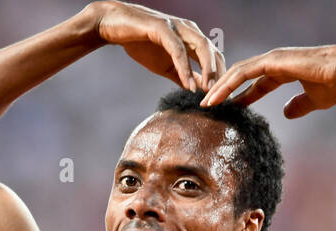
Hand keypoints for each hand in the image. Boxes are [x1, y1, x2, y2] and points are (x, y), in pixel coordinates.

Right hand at [89, 1, 223, 91]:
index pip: (214, 57)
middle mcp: (188, 30)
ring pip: (201, 47)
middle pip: (213, 51)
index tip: (221, 98)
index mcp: (191, 38)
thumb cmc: (140, 43)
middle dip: (219, 75)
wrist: (114, 26)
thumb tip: (197, 89)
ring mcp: (177, 27)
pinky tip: (189, 85)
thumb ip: (182, 75)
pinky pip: (178, 50)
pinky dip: (185, 68)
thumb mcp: (165, 66)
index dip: (219, 77)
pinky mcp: (162, 28)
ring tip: (209, 91)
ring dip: (207, 70)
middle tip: (221, 97)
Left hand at [201, 45, 335, 117]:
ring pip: (237, 73)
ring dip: (219, 88)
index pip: (254, 82)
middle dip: (223, 90)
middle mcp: (274, 62)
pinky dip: (227, 84)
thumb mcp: (312, 101)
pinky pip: (243, 73)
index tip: (227, 109)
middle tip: (207, 106)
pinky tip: (215, 97)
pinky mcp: (271, 61)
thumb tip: (286, 114)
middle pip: (241, 75)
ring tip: (205, 103)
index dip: (240, 95)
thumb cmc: (334, 85)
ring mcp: (272, 59)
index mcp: (282, 70)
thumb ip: (298, 106)